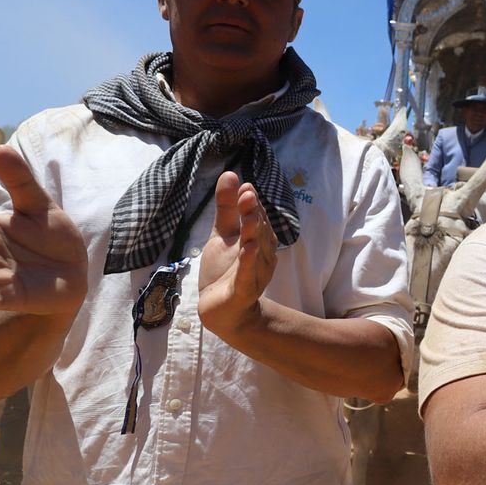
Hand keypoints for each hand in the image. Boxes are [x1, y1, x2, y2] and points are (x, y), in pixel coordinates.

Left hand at [198, 172, 278, 335]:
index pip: (257, 218)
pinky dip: (249, 261)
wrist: (222, 310)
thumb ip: (227, 207)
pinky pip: (248, 274)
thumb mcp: (223, 234)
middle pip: (260, 231)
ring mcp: (255, 273)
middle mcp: (263, 255)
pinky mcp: (244, 290)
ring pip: (257, 251)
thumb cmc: (225, 270)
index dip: (251, 203)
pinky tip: (248, 248)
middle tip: (247, 195)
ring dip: (254, 233)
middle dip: (253, 213)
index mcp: (259, 240)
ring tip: (249, 217)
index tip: (245, 187)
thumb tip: (230, 174)